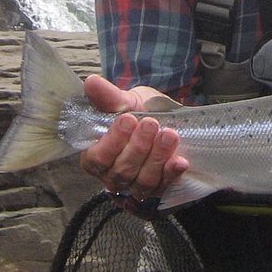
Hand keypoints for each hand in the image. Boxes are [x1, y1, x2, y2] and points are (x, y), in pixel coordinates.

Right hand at [79, 74, 188, 203]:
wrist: (169, 120)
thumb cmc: (141, 113)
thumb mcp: (127, 101)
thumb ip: (109, 97)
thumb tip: (91, 82)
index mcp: (98, 156)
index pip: (97, 159)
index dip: (111, 142)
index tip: (127, 119)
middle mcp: (114, 175)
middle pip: (121, 171)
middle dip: (137, 147)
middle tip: (151, 123)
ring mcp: (137, 185)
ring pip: (143, 180)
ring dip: (156, 157)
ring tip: (168, 135)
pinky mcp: (160, 188)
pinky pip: (165, 185)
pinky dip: (172, 173)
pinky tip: (180, 160)